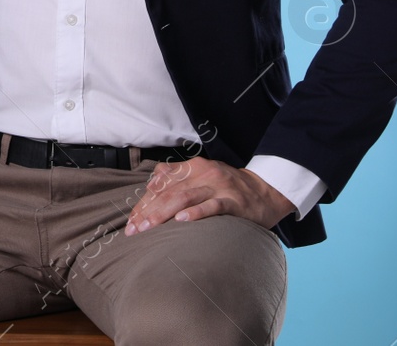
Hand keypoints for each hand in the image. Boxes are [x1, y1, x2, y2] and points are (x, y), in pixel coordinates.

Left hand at [123, 157, 295, 235]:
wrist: (266, 191)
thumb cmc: (227, 188)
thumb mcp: (201, 176)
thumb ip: (177, 178)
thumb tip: (150, 186)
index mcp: (193, 167)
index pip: (160, 185)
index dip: (143, 203)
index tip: (131, 221)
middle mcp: (203, 173)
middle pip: (168, 192)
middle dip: (148, 211)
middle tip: (134, 230)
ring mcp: (219, 187)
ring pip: (185, 197)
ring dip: (163, 213)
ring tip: (148, 227)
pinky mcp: (234, 201)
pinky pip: (212, 206)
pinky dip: (196, 213)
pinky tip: (182, 221)